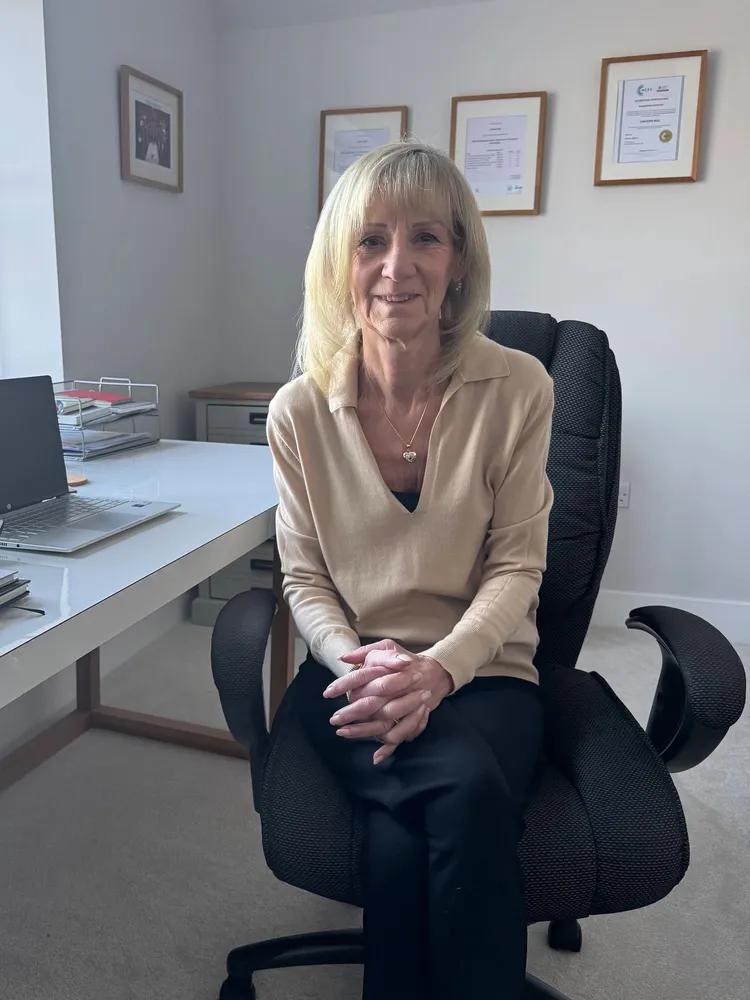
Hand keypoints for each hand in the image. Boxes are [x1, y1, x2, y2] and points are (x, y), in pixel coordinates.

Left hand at [325, 639, 453, 763]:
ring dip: (362, 730)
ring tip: (343, 732)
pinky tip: (375, 757)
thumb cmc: (406, 660)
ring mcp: (405, 706)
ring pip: (383, 722)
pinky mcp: (412, 719)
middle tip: (334, 719)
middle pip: (370, 703)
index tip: (328, 693)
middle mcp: (396, 690)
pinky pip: (400, 736)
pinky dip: (389, 748)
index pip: (361, 677)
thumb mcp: (387, 647)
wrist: (435, 673)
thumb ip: (364, 652)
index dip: (343, 685)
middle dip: (351, 713)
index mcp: (387, 671)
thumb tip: (342, 659)